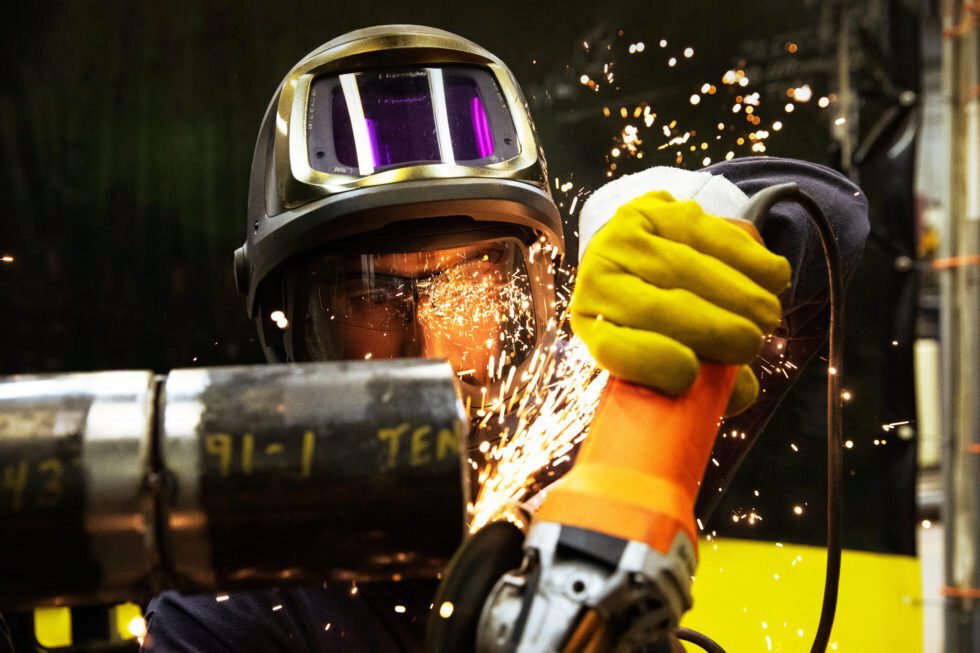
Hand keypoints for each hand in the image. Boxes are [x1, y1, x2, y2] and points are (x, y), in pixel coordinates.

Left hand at [569, 190, 790, 414]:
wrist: (650, 250)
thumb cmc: (666, 319)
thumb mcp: (676, 353)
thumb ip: (707, 385)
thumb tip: (739, 395)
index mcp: (593, 326)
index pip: (613, 347)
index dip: (650, 361)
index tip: (691, 375)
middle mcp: (596, 279)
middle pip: (657, 309)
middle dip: (715, 330)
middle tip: (753, 344)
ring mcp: (619, 239)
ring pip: (685, 269)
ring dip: (739, 295)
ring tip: (769, 316)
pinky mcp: (652, 207)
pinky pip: (707, 232)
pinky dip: (748, 258)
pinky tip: (772, 278)